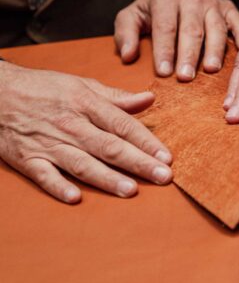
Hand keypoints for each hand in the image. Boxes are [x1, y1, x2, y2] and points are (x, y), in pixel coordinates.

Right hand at [0, 61, 172, 202]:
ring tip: (131, 190)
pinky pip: (44, 175)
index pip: (123, 125)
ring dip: (107, 178)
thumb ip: (117, 97)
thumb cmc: (44, 88)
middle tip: (163, 176)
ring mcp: (48, 143)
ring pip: (82, 163)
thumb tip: (149, 99)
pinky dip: (58, 186)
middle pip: (109, 146)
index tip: (167, 156)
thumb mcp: (82, 85)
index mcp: (87, 104)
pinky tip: (75, 197)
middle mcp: (71, 125)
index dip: (146, 141)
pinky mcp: (27, 158)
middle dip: (138, 163)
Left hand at [114, 0, 238, 80]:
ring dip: (214, 50)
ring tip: (210, 69)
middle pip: (192, 29)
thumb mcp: (132, 15)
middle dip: (188, 54)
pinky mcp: (229, 9)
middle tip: (185, 77)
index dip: (164, 50)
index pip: (165, 27)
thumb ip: (126, 34)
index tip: (164, 72)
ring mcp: (213, 4)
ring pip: (216, 28)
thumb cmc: (155, 10)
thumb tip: (128, 56)